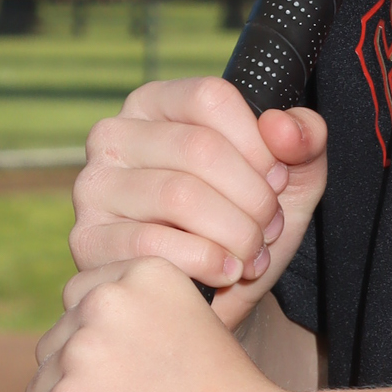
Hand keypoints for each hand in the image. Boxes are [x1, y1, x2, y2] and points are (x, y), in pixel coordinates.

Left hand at [17, 256, 302, 391]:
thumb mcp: (197, 326)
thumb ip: (150, 319)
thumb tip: (102, 346)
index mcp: (146, 272)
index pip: (82, 299)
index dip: (101, 340)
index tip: (132, 371)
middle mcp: (106, 301)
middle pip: (56, 344)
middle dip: (79, 377)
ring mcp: (81, 353)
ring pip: (41, 388)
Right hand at [70, 77, 327, 327]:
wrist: (219, 294)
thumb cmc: (248, 221)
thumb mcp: (292, 176)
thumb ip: (304, 138)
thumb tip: (280, 126)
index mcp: (157, 102)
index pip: (210, 98)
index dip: (257, 145)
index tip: (277, 180)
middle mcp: (114, 134)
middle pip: (199, 148)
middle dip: (252, 197)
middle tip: (270, 227)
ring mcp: (94, 186)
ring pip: (179, 195)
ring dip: (234, 232)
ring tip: (252, 252)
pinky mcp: (87, 240)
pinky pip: (151, 245)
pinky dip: (205, 262)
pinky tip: (226, 272)